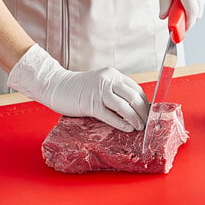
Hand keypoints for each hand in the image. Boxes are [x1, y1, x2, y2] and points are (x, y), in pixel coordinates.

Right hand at [7, 44, 148, 131]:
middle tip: (147, 123)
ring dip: (135, 119)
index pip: (136, 89)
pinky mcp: (90, 104)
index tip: (148, 113)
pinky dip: (121, 123)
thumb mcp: (101, 84)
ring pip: (124, 107)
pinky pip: (110, 116)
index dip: (144, 103)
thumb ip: (115, 91)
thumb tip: (133, 107)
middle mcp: (108, 80)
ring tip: (139, 127)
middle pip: (133, 97)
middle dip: (143, 112)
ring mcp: (99, 92)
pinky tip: (127, 129)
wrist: (56, 86)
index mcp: (113, 75)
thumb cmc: (79, 88)